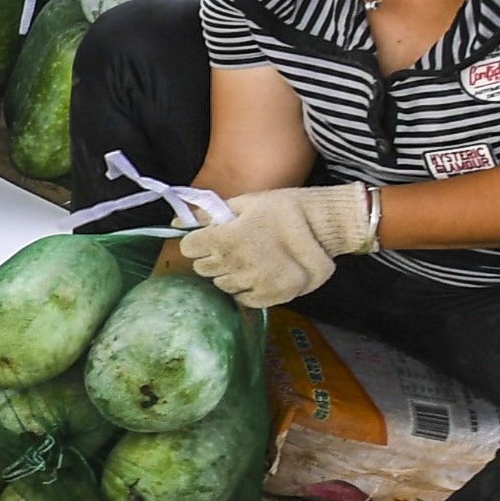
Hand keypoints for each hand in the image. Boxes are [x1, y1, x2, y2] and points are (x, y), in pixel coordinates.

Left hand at [178, 183, 377, 309]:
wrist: (323, 226)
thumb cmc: (283, 209)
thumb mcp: (245, 202)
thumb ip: (209, 215)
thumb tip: (176, 223)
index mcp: (224, 238)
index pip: (189, 248)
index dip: (197, 241)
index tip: (209, 237)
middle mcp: (233, 264)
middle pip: (202, 268)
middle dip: (212, 257)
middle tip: (232, 247)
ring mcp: (251, 282)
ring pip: (221, 284)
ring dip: (228, 273)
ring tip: (249, 259)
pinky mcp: (268, 296)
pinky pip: (242, 298)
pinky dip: (246, 289)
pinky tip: (258, 274)